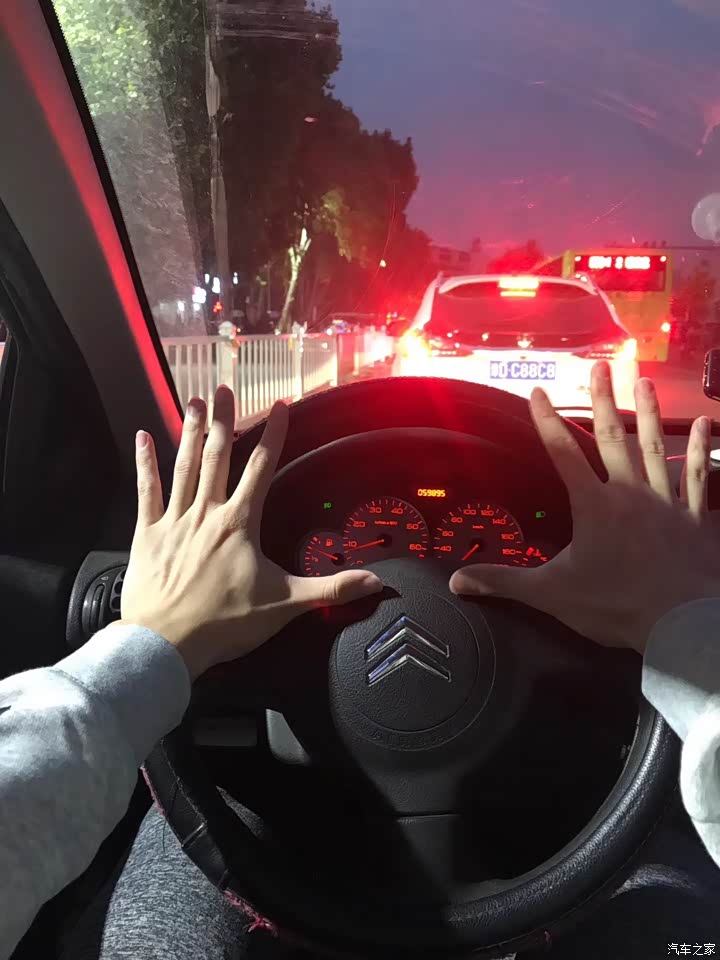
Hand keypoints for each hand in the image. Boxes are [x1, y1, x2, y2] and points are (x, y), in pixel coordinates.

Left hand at [120, 386, 381, 678]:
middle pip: (218, 456)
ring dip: (191, 431)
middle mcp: (206, 512)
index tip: (280, 407)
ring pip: (184, 466)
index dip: (273, 435)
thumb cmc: (226, 623)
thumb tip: (376, 583)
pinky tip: (143, 436)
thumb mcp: (285, 605)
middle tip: (225, 388)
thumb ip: (331, 589)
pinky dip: (144, 463)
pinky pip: (146, 491)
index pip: (261, 468)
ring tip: (195, 401)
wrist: (167, 643)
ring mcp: (174, 520)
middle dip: (225, 420)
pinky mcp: (147, 534)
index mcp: (240, 523)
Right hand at [450, 361, 719, 653]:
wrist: (679, 622)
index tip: (538, 391)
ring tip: (643, 381)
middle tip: (601, 367)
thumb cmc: (614, 606)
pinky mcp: (693, 518)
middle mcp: (628, 493)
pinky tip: (705, 425)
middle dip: (603, 400)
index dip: (547, 422)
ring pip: (653, 448)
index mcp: (593, 505)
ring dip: (648, 413)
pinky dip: (699, 450)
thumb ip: (503, 583)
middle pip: (612, 438)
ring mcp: (664, 502)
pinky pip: (694, 477)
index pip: (563, 454)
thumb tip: (456, 582)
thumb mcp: (551, 594)